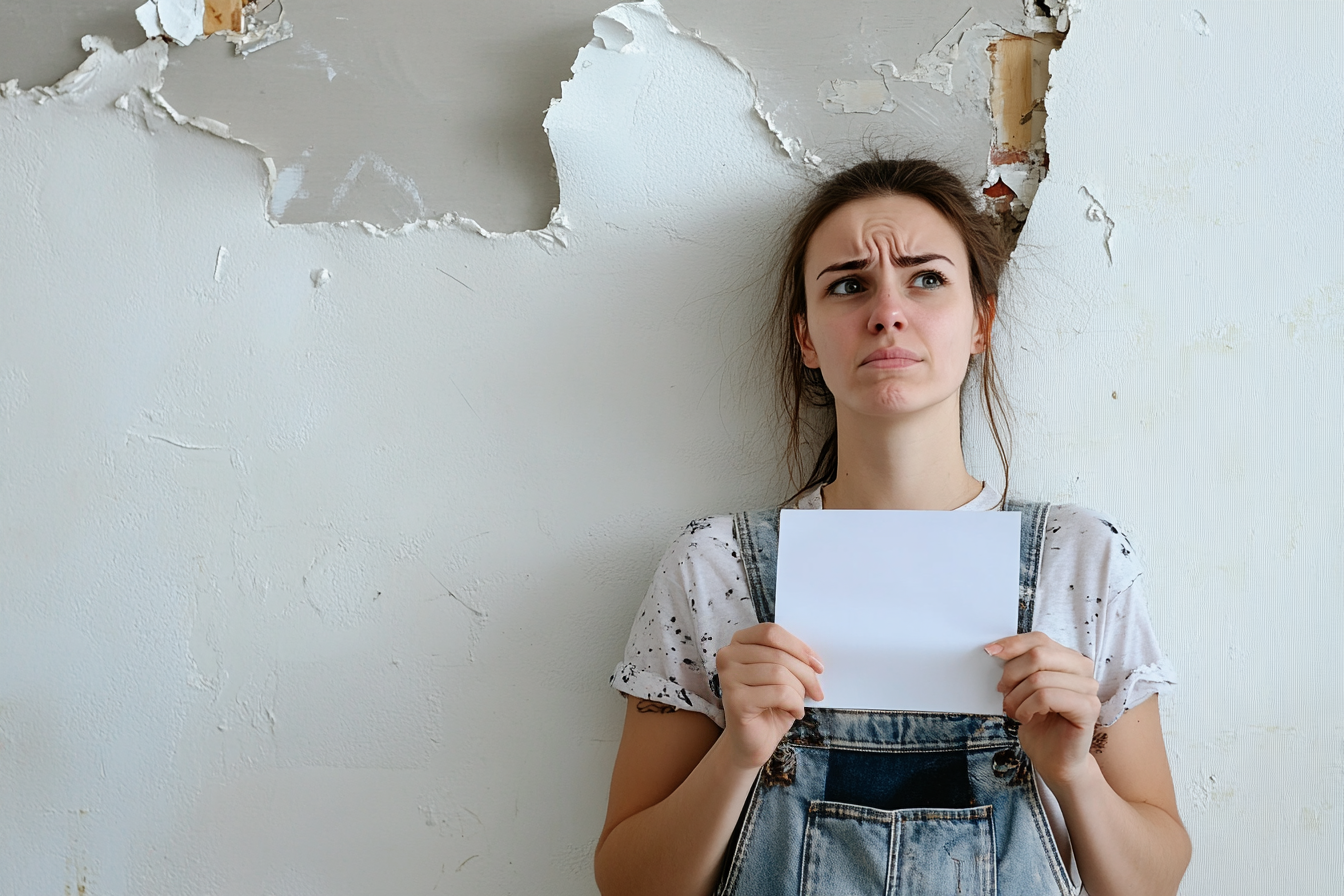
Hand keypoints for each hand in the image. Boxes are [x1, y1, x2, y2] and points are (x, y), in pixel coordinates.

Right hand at [715, 623, 823, 770]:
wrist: (753, 741)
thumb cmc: (770, 705)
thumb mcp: (782, 674)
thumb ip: (790, 658)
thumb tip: (814, 658)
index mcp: (739, 643)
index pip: (771, 632)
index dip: (798, 646)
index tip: (816, 664)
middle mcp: (728, 656)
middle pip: (778, 653)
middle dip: (806, 673)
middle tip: (816, 691)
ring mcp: (728, 677)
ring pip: (779, 673)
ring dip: (799, 691)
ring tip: (798, 703)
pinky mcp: (735, 700)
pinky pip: (779, 693)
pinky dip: (795, 704)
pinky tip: (794, 713)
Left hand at [986, 632, 1100, 786]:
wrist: (1054, 759)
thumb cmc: (1039, 723)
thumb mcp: (1023, 687)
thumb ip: (1019, 666)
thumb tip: (996, 649)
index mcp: (1067, 658)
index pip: (1039, 639)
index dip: (1012, 644)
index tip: (990, 652)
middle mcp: (1082, 669)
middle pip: (1038, 654)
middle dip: (1012, 674)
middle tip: (1003, 692)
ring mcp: (1089, 688)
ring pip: (1039, 678)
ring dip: (1017, 697)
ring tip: (1013, 710)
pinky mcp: (1088, 708)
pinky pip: (1047, 697)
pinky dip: (1028, 707)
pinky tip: (1026, 717)